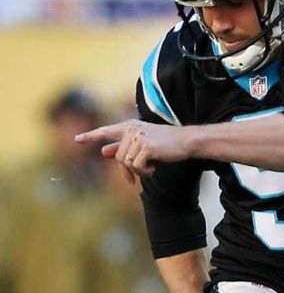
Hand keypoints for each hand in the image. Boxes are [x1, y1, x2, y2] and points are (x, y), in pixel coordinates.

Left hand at [75, 119, 190, 181]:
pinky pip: (137, 167)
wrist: (186, 141)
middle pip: (118, 157)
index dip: (91, 136)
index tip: (77, 140)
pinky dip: (145, 172)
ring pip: (127, 163)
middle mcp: (132, 129)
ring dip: (138, 171)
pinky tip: (155, 168)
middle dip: (127, 171)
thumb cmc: (166, 143)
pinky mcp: (146, 147)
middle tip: (136, 177)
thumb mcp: (143, 144)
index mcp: (130, 126)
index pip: (106, 131)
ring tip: (151, 168)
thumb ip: (122, 147)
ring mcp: (139, 137)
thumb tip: (103, 151)